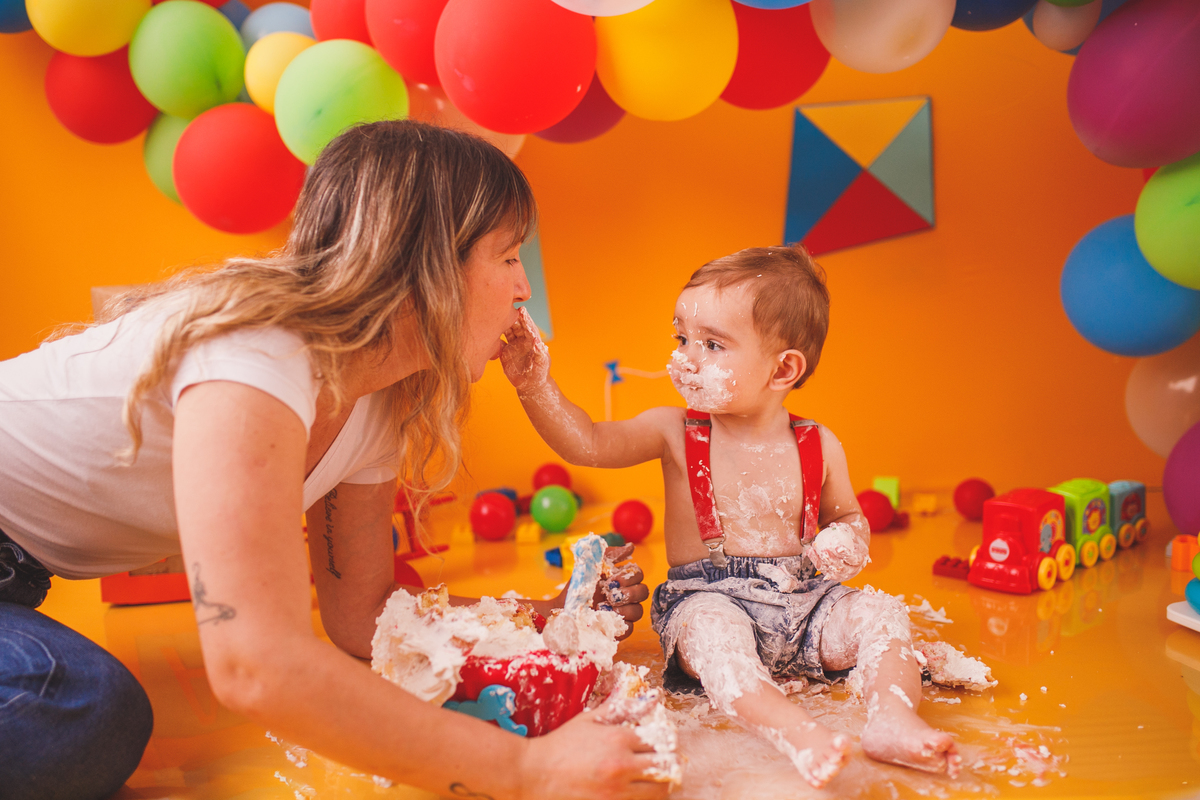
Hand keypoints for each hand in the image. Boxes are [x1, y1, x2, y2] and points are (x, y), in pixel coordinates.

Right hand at [500, 307, 549, 394]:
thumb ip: (540, 352)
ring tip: (494, 316)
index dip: (525, 317)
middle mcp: (522, 339)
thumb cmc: (540, 372)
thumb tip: (538, 342)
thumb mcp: (542, 362)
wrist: (530, 384)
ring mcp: (512, 344)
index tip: (521, 309)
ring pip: (506, 330)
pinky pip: (497, 341)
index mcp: (532, 339)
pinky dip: (493, 336)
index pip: (528, 325)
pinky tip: (488, 331)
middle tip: (505, 307)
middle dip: (510, 316)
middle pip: (515, 324)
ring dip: (501, 324)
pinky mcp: (504, 351)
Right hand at [517, 709, 670, 799]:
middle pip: (667, 766)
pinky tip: (638, 792)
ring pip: (659, 791)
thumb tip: (650, 698)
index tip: (664, 744)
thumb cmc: (561, 744)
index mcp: (619, 739)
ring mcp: (616, 792)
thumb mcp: (589, 720)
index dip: (667, 742)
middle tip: (666, 763)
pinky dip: (644, 798)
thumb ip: (621, 708)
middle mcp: (622, 765)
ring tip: (653, 780)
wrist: (534, 773)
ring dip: (661, 784)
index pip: (661, 740)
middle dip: (670, 764)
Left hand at [543, 545, 648, 639]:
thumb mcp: (590, 567)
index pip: (638, 574)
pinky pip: (630, 628)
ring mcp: (624, 614)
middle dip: (630, 592)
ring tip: (607, 607)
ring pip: (639, 611)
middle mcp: (626, 596)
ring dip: (625, 608)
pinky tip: (606, 618)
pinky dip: (620, 624)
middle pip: (643, 592)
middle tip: (611, 594)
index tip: (612, 579)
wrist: (563, 610)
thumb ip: (609, 555)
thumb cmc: (577, 588)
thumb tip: (630, 547)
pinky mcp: (619, 630)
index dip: (630, 576)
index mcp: (622, 579)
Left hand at [808, 521, 869, 582]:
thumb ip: (844, 529)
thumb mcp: (851, 534)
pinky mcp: (833, 576)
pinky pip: (823, 569)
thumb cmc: (851, 539)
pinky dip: (815, 560)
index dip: (846, 554)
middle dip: (831, 560)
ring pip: (829, 570)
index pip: (853, 559)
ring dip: (819, 560)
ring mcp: (842, 575)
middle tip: (823, 550)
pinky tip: (809, 551)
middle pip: (841, 568)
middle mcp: (852, 570)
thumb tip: (834, 525)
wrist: (852, 550)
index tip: (837, 547)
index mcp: (859, 560)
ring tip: (812, 549)